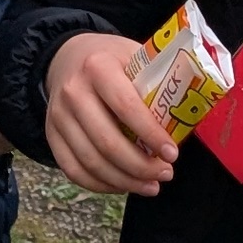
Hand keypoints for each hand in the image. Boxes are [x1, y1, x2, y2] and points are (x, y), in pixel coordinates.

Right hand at [44, 31, 176, 196]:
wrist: (68, 57)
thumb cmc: (112, 61)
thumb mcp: (135, 57)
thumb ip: (158, 82)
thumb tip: (191, 116)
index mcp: (98, 66)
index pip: (126, 107)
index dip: (151, 135)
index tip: (172, 154)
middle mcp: (73, 90)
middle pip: (107, 142)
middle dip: (141, 167)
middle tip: (165, 173)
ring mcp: (58, 114)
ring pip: (91, 162)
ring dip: (125, 182)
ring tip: (150, 185)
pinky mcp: (51, 134)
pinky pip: (74, 170)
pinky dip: (101, 185)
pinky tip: (123, 185)